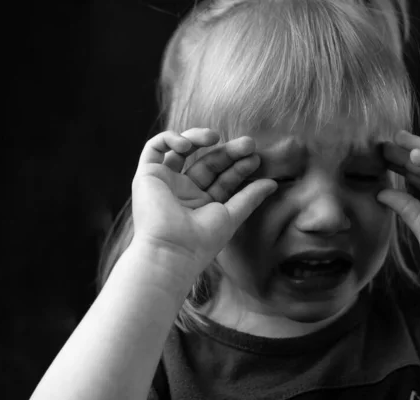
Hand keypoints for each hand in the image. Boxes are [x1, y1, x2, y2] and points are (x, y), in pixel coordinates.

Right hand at [131, 128, 276, 276]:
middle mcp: (182, 192)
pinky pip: (154, 148)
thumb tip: (273, 183)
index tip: (255, 158)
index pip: (223, 178)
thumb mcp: (231, 216)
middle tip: (248, 143)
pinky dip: (170, 139)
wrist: (170, 251)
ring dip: (198, 138)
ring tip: (215, 137)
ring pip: (181, 150)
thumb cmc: (201, 241)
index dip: (239, 166)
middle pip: (206, 162)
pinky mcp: (146, 176)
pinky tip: (187, 145)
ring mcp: (164, 183)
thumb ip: (250, 198)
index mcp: (201, 204)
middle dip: (227, 151)